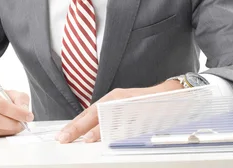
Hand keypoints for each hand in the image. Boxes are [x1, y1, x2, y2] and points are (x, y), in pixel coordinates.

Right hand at [0, 86, 33, 137]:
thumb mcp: (9, 93)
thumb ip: (20, 98)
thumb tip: (24, 110)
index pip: (0, 104)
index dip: (16, 112)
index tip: (27, 116)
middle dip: (12, 124)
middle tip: (22, 124)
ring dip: (8, 131)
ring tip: (16, 127)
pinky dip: (1, 135)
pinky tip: (7, 130)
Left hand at [56, 80, 181, 143]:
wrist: (170, 93)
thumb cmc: (146, 103)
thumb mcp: (124, 109)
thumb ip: (109, 119)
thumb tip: (92, 132)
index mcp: (111, 100)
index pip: (88, 113)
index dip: (75, 124)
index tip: (62, 135)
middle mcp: (116, 99)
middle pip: (92, 114)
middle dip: (77, 127)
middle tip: (63, 138)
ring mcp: (127, 103)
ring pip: (107, 117)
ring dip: (93, 129)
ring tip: (81, 139)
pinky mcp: (139, 109)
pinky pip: (125, 121)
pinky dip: (114, 129)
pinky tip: (106, 136)